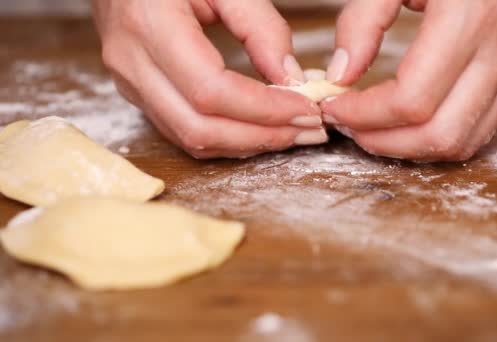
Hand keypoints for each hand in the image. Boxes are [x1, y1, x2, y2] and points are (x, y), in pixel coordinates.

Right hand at [92, 0, 326, 158]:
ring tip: (294, 133)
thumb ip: (260, 25)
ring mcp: (130, 84)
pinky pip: (184, 133)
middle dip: (262, 137)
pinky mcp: (138, 95)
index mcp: (150, 24)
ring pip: (192, 139)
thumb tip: (293, 79)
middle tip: (310, 129)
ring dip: (248, 144)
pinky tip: (261, 130)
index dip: (264, 109)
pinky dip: (228, 139)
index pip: (211, 90)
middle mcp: (132, 63)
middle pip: (200, 128)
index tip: (307, 108)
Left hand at [322, 0, 496, 160]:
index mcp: (470, 19)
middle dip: (384, 142)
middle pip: (438, 134)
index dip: (364, 115)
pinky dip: (437, 136)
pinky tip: (407, 122)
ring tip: (373, 129)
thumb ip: (364, 20)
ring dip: (410, 147)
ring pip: (462, 143)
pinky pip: (479, 129)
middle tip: (348, 126)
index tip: (333, 106)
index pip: (411, 100)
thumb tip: (340, 75)